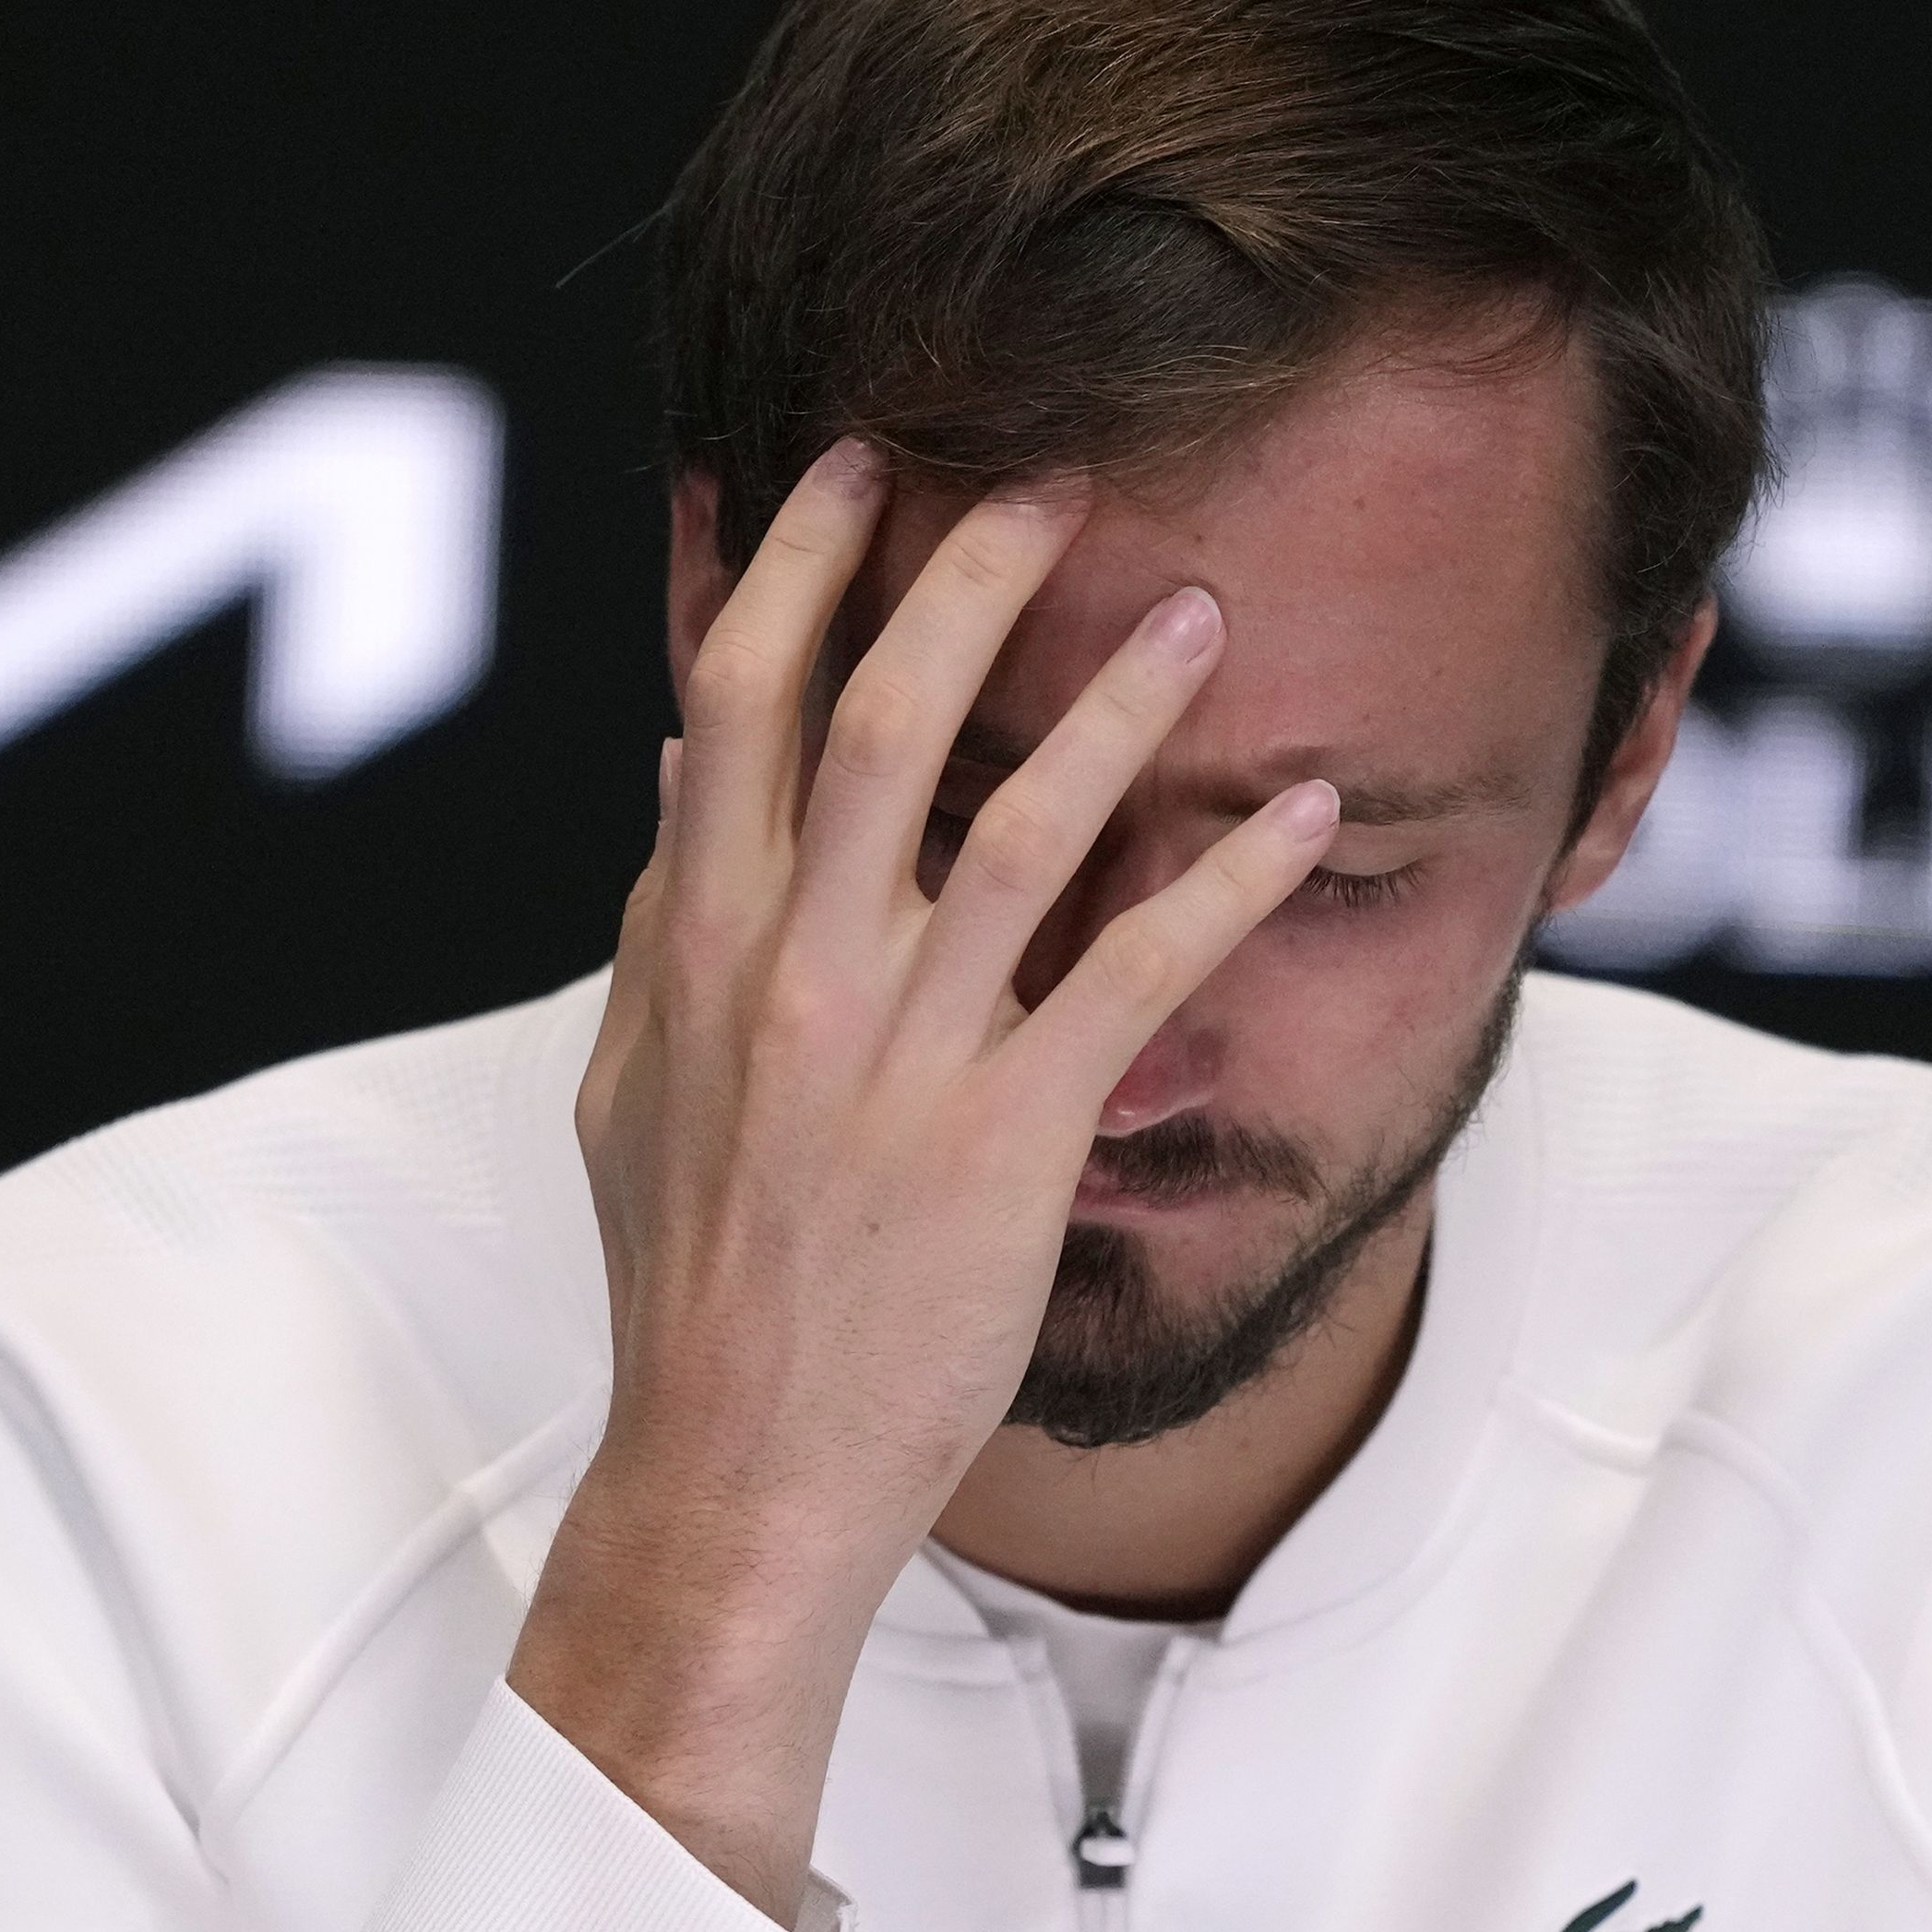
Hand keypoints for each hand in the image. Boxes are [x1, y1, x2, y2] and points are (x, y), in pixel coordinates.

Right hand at [508, 439, 1338, 1922]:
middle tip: (1047, 479)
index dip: (791, 565)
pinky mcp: (1013, 1136)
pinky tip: (1301, 818)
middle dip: (960, 578)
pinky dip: (1227, 886)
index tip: (854, 465)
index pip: (730, 702)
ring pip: (1020, 826)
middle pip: (875, 720)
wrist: (741, 1466)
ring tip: (1193, 607)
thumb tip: (676, 779)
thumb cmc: (690, 1280)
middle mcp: (795, 973)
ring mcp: (904, 1052)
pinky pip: (1138, 976)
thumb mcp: (631, 1087)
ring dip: (1114, 703)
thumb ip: (660, 928)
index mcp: (696, 943)